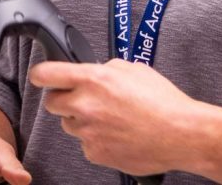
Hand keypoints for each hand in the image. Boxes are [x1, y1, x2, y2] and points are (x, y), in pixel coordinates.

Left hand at [29, 59, 204, 176]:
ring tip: (111, 118)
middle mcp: (85, 105)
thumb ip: (105, 69)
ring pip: (70, 124)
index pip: (46, 74)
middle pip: (52, 102)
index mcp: (94, 79)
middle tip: (84, 98)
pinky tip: (118, 134)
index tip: (41, 75)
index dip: (41, 74)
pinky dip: (97, 139)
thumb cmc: (163, 101)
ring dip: (82, 120)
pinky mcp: (95, 153)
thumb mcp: (134, 69)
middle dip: (63, 98)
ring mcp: (89, 132)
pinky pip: (86, 144)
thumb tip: (93, 73)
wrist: (181, 133)